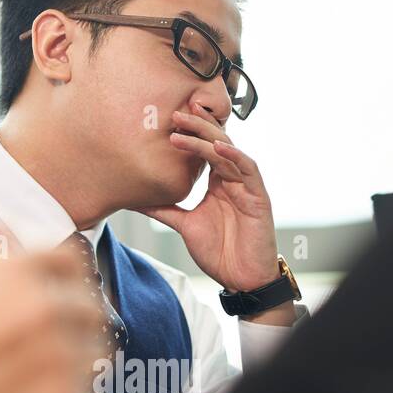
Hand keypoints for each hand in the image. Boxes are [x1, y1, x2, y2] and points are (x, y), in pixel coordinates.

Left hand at [138, 99, 281, 293]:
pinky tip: (219, 147)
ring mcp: (247, 186)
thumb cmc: (218, 251)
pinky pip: (249, 170)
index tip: (168, 119)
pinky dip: (235, 157)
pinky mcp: (259, 198)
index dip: (190, 133)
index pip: (205, 150)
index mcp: (218, 183)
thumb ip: (162, 209)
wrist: (241, 279)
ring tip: (184, 126)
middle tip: (174, 112)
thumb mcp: (184, 225)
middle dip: (197, 126)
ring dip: (206, 138)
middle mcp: (233, 179)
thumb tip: (132, 200)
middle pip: (216, 143)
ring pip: (228, 152)